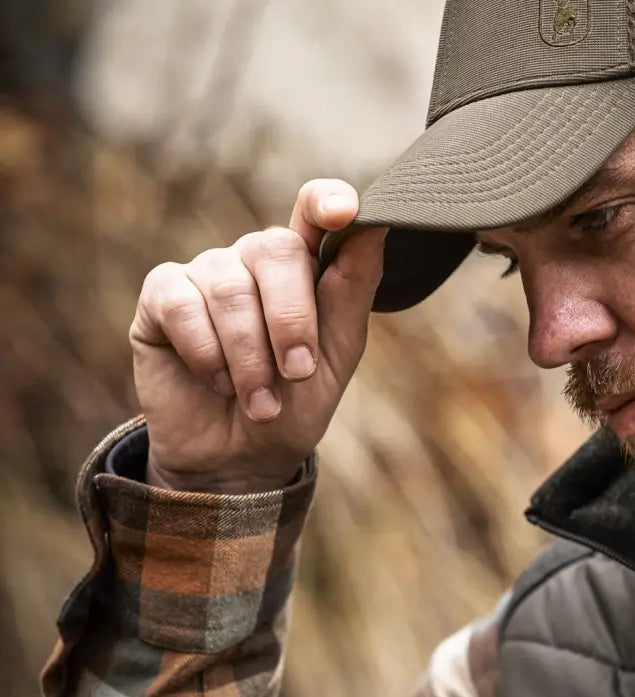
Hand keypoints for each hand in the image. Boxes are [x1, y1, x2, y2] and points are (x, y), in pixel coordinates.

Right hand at [129, 180, 385, 492]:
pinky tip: (216, 382)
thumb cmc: (295, 406)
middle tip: (297, 374)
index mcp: (306, 268)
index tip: (343, 211)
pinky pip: (182, 304)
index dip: (327, 201)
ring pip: (229, 287)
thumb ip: (351, 293)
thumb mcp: (336, 358)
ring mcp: (207, 273)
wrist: (240, 460)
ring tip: (260, 402)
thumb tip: (374, 227)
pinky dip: (206, 353)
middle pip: (276, 250)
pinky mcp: (162, 296)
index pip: (315, 211)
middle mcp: (254, 259)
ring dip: (249, 357)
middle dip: (291, 321)